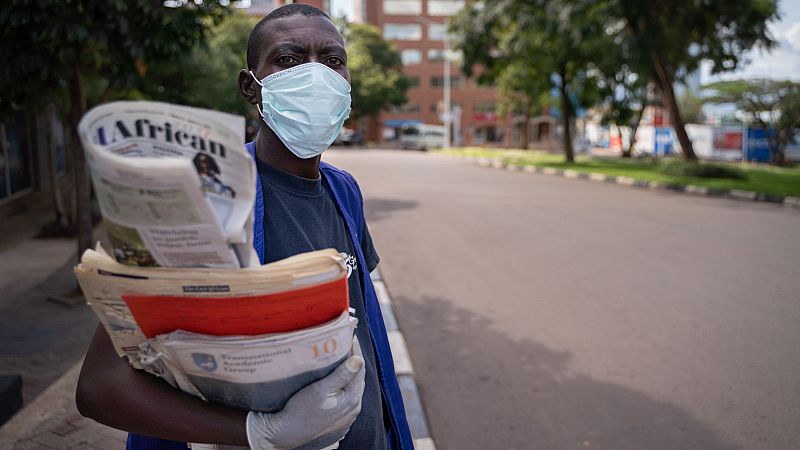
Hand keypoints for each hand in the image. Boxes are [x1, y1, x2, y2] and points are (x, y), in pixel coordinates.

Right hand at [246, 338, 364, 449]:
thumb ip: (341, 375)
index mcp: (352, 398)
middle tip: (345, 343)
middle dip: (353, 359)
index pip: (359, 368)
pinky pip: (347, 396)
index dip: (355, 350)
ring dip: (349, 372)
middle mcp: (354, 407)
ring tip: (341, 357)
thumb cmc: (301, 409)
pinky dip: (345, 384)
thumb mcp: (320, 389)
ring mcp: (349, 414)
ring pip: (353, 387)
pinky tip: (337, 378)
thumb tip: (358, 359)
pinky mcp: (341, 418)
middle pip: (358, 377)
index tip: (350, 335)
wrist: (287, 433)